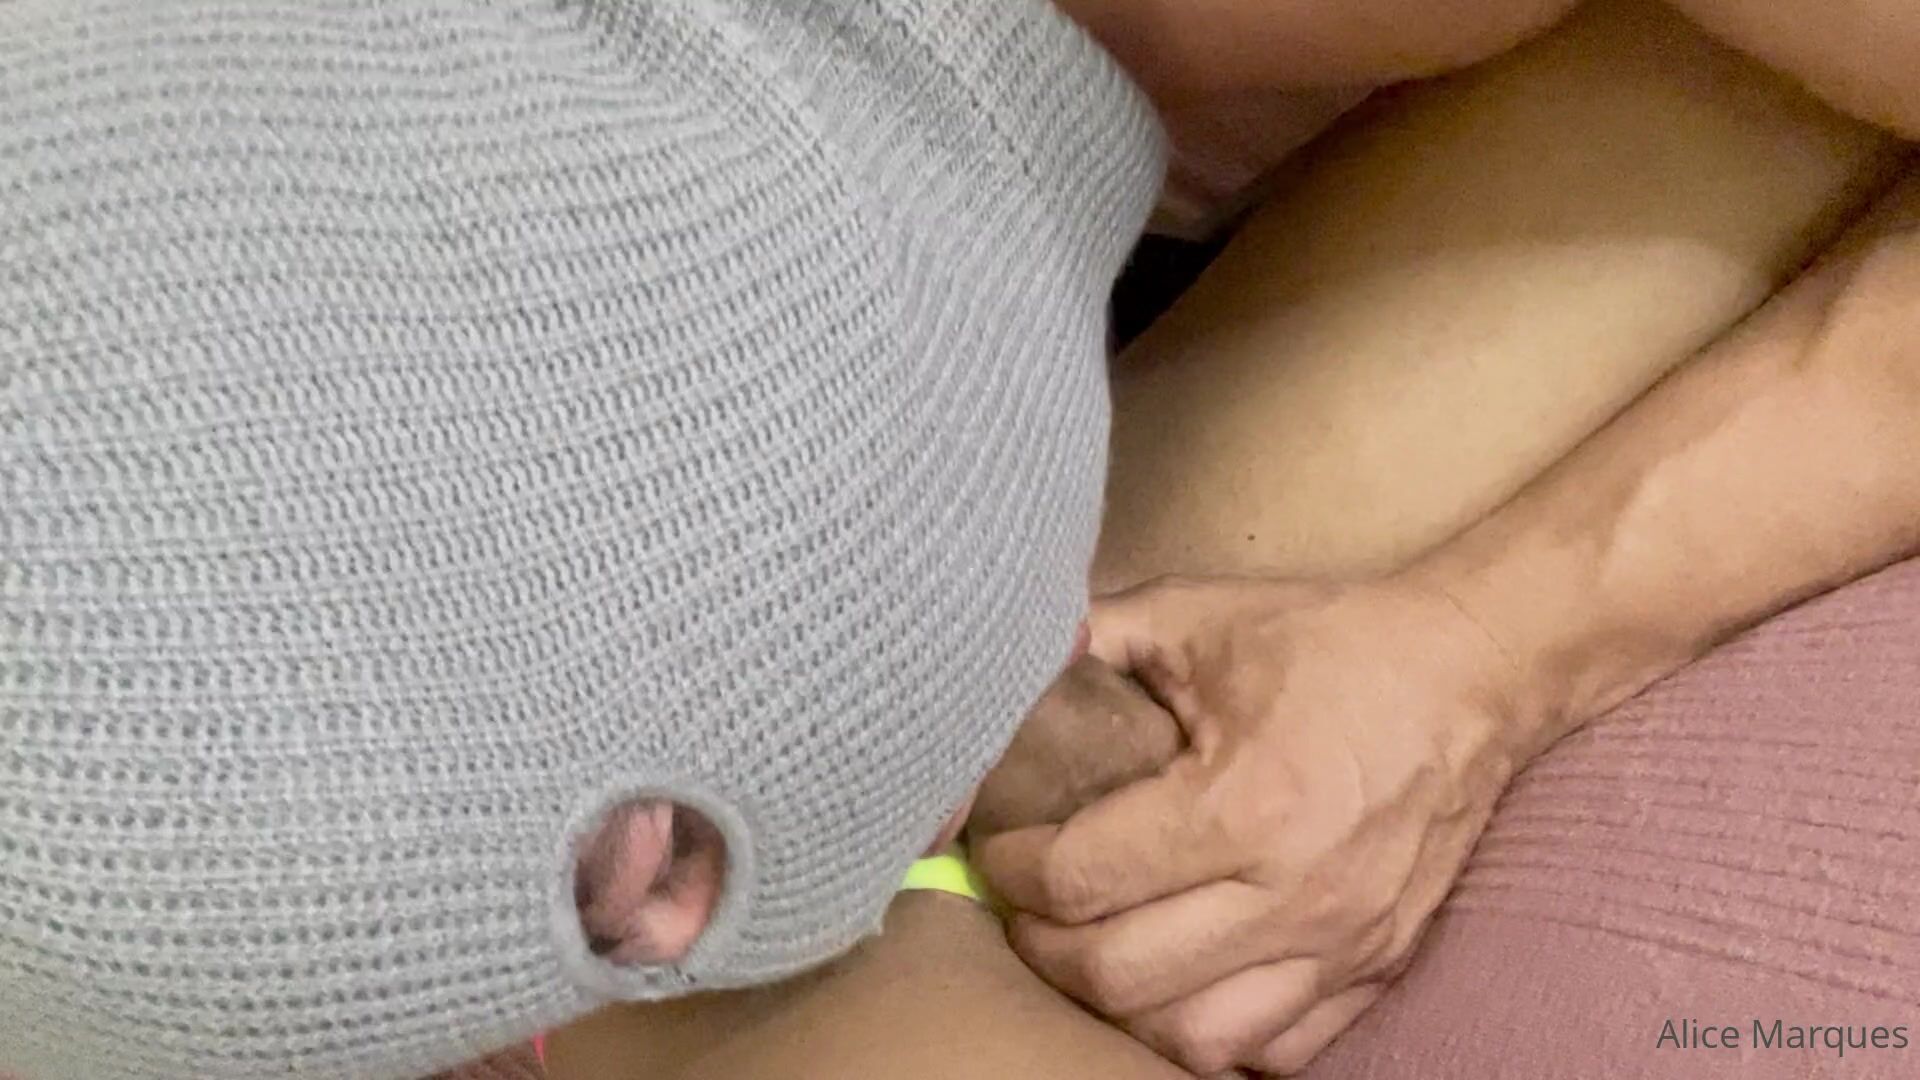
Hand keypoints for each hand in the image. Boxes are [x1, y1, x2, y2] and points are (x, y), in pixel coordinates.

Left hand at [975, 575, 1532, 1074]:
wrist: (1473, 674)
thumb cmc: (1332, 642)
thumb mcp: (1199, 615)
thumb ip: (1094, 637)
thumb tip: (1002, 667)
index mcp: (1243, 803)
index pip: (1081, 879)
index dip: (1012, 868)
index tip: (1000, 845)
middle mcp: (1293, 892)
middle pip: (1118, 976)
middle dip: (1044, 945)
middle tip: (1028, 905)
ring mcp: (1341, 944)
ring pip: (1190, 1037)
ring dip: (1119, 1005)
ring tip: (1093, 950)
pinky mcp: (1375, 970)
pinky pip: (1274, 1052)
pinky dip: (1210, 1034)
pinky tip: (1178, 984)